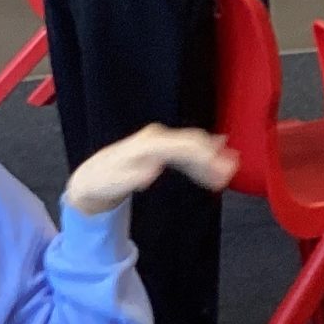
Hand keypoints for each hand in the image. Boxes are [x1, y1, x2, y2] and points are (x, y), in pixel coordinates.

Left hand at [64, 125, 239, 215]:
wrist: (92, 178)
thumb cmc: (101, 182)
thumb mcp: (110, 184)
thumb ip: (131, 177)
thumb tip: (152, 170)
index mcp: (145, 145)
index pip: (179, 145)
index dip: (201, 155)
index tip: (217, 167)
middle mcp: (154, 139)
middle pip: (190, 143)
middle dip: (212, 156)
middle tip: (231, 171)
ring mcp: (159, 144)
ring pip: (191, 148)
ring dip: (210, 160)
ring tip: (228, 174)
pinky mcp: (162, 152)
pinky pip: (186, 156)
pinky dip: (201, 164)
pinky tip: (215, 173)